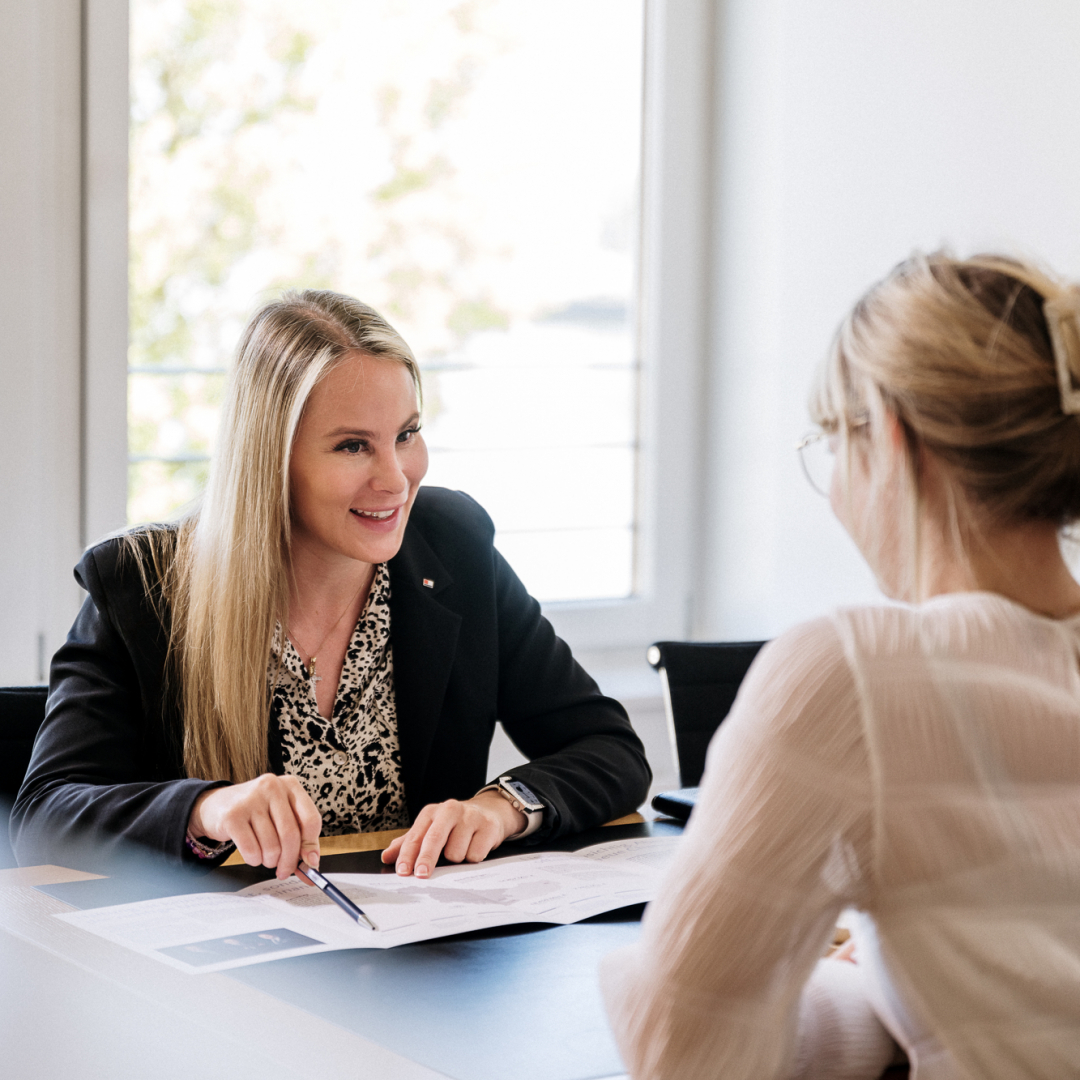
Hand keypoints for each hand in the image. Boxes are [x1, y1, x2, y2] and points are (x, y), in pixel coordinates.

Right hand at [189, 773, 321, 879]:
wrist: (215, 805)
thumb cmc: (254, 813)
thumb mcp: (280, 816)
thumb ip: (299, 838)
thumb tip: (312, 865)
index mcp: (290, 785)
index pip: (310, 819)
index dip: (311, 845)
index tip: (309, 862)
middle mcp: (272, 787)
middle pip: (291, 835)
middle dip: (289, 860)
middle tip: (284, 871)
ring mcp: (251, 799)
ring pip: (271, 845)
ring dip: (270, 861)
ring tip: (265, 857)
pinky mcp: (232, 815)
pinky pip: (251, 850)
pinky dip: (254, 860)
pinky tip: (253, 855)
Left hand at [380, 791, 526, 877]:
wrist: (488, 812)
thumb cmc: (454, 825)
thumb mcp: (430, 829)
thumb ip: (408, 843)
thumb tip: (387, 857)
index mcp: (432, 813)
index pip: (416, 836)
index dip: (407, 855)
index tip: (403, 872)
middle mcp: (450, 810)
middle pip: (435, 839)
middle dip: (427, 859)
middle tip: (422, 874)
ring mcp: (470, 817)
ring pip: (456, 852)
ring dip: (456, 859)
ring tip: (461, 849)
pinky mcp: (488, 826)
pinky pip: (475, 854)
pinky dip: (473, 858)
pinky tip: (474, 847)